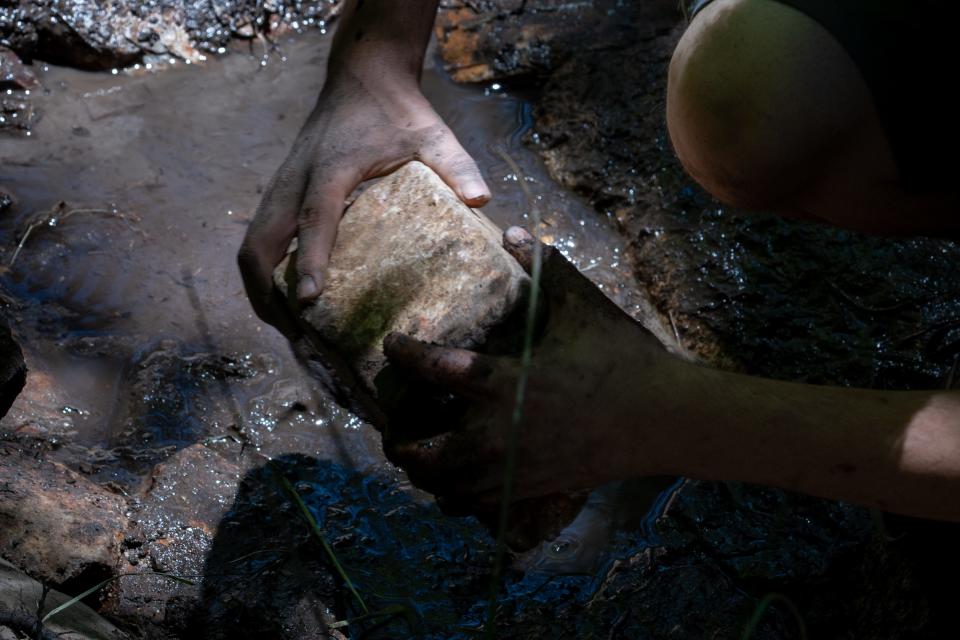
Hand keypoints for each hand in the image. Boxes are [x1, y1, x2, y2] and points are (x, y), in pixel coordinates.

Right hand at [237, 76, 490, 328]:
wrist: (361, 76)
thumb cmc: (397, 110)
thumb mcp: (433, 134)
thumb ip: (455, 165)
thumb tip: (482, 200)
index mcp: (330, 169)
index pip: (313, 218)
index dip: (307, 259)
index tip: (308, 300)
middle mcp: (294, 181)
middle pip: (259, 244)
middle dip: (268, 294)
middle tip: (297, 335)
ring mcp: (280, 188)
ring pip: (251, 247)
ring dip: (261, 290)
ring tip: (287, 330)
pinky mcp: (279, 193)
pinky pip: (259, 240)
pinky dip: (264, 274)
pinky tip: (284, 299)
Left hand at [382, 227, 684, 511]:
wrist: (664, 420)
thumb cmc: (622, 359)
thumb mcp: (582, 306)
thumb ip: (544, 268)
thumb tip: (513, 231)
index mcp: (503, 383)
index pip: (433, 369)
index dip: (403, 354)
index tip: (392, 345)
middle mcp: (497, 433)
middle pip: (423, 454)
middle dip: (398, 442)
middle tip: (391, 426)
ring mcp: (513, 469)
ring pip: (446, 488)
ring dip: (423, 473)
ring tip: (417, 455)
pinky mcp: (532, 489)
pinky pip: (479, 504)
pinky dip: (458, 496)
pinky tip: (459, 481)